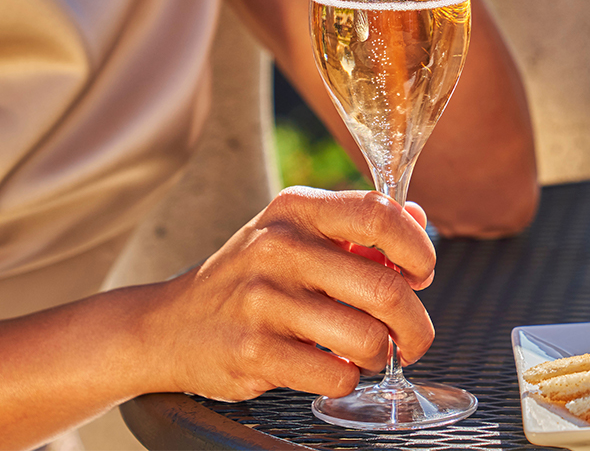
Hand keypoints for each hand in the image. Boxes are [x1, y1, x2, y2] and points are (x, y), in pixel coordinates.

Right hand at [146, 187, 435, 401]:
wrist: (167, 325)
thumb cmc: (250, 278)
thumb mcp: (295, 233)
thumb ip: (359, 227)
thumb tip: (419, 218)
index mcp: (297, 210)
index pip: (379, 215)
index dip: (417, 248)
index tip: (422, 273)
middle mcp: (279, 249)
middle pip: (385, 288)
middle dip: (415, 323)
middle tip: (413, 336)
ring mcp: (263, 302)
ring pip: (366, 338)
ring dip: (382, 355)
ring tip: (369, 353)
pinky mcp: (252, 352)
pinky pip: (334, 375)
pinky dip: (346, 379)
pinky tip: (333, 368)